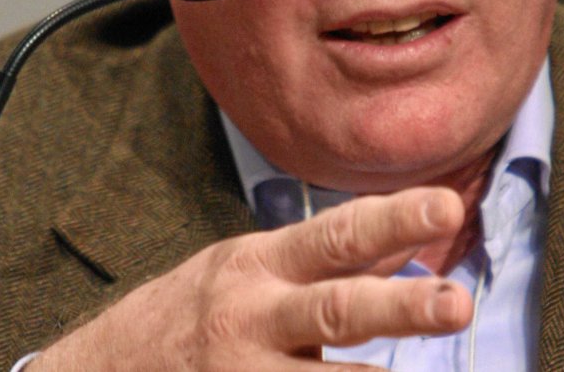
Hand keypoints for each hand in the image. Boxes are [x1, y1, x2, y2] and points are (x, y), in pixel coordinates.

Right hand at [32, 187, 472, 370]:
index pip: (337, 234)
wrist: (105, 368)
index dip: (393, 218)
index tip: (446, 208)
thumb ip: (331, 257)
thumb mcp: (256, 266)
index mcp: (261, 264)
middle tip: (458, 304)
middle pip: (335, 308)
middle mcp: (253, 317)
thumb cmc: (196, 308)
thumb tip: (411, 237)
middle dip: (400, 307)